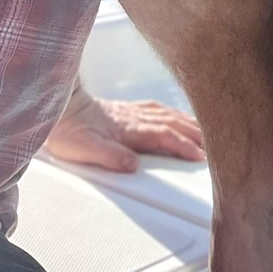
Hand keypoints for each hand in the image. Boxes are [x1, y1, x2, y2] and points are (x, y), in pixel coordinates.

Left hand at [41, 91, 204, 173]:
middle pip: (172, 124)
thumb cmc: (67, 129)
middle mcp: (134, 117)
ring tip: (205, 130)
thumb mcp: (85, 149)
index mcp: (128, 128)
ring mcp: (131, 111)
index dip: (184, 145)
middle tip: (215, 144)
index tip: (201, 155)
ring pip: (168, 114)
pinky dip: (173, 112)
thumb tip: (133, 165)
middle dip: (195, 134)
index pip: (164, 137)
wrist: (56, 106)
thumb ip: (111, 156)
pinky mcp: (125, 109)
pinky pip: (157, 109)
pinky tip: (175, 115)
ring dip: (188, 122)